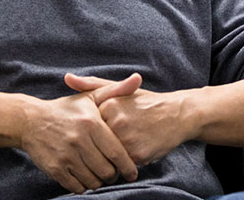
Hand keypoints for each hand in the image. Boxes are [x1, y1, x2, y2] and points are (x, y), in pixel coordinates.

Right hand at [20, 74, 141, 193]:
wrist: (31, 120)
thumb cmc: (67, 109)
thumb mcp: (91, 96)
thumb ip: (117, 89)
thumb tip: (139, 78)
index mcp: (91, 123)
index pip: (117, 153)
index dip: (128, 166)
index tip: (132, 172)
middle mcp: (79, 140)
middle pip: (107, 170)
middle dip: (114, 175)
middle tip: (114, 172)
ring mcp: (66, 156)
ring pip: (93, 181)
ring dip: (99, 181)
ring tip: (100, 174)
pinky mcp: (55, 168)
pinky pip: (77, 187)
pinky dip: (84, 186)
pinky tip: (85, 177)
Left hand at [65, 74, 189, 165]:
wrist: (177, 114)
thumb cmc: (145, 102)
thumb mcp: (120, 90)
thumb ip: (91, 85)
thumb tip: (67, 77)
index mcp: (109, 104)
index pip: (90, 126)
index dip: (96, 130)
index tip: (105, 127)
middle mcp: (116, 121)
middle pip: (98, 142)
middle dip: (103, 145)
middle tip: (116, 138)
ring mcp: (127, 138)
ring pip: (108, 156)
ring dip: (113, 155)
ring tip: (125, 144)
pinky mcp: (137, 154)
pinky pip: (123, 165)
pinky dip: (127, 161)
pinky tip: (136, 149)